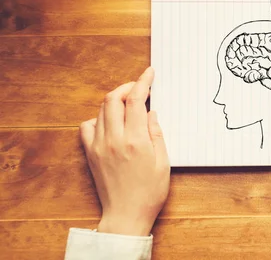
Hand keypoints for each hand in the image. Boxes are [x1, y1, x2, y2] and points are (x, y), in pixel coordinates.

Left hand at [79, 67, 169, 235]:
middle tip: (139, 87)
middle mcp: (114, 139)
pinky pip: (87, 126)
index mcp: (135, 140)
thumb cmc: (149, 192)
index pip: (135, 100)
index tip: (149, 73)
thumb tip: (151, 112)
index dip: (142, 82)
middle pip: (114, 98)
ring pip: (101, 109)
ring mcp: (99, 145)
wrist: (126, 215)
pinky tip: (110, 122)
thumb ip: (156, 133)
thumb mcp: (163, 162)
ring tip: (128, 103)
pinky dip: (98, 118)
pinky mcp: (90, 153)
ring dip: (115, 100)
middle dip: (127, 86)